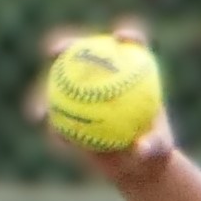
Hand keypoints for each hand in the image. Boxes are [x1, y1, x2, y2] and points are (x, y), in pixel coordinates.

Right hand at [33, 16, 175, 181]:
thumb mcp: (160, 151)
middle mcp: (109, 78)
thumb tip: (142, 148)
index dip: (128, 37)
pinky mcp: (74, 112)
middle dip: (69, 44)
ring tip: (44, 85)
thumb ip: (154, 146)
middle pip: (88, 54)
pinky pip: (58, 110)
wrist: (135, 162)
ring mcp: (88, 93)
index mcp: (136, 76)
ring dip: (49, 80)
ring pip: (65, 81)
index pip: (134, 49)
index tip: (119, 38)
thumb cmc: (154, 151)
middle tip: (55, 50)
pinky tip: (41, 119)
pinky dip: (50, 113)